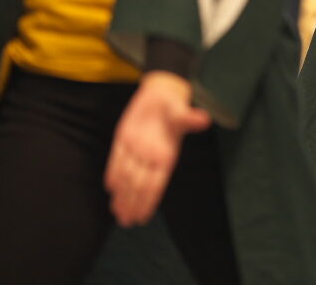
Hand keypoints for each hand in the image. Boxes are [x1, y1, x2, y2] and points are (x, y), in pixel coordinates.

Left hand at [104, 71, 211, 226]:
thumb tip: (205, 120)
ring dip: (122, 195)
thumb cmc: (174, 105)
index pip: (155, 185)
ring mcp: (137, 149)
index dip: (148, 202)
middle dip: (132, 204)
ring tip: (118, 214)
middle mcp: (150, 156)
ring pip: (127, 177)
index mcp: (165, 156)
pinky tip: (110, 188)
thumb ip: (190, 119)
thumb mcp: (182, 111)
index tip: (142, 218)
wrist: (162, 93)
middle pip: (139, 186)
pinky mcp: (124, 139)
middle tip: (126, 222)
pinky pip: (116, 160)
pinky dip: (113, 174)